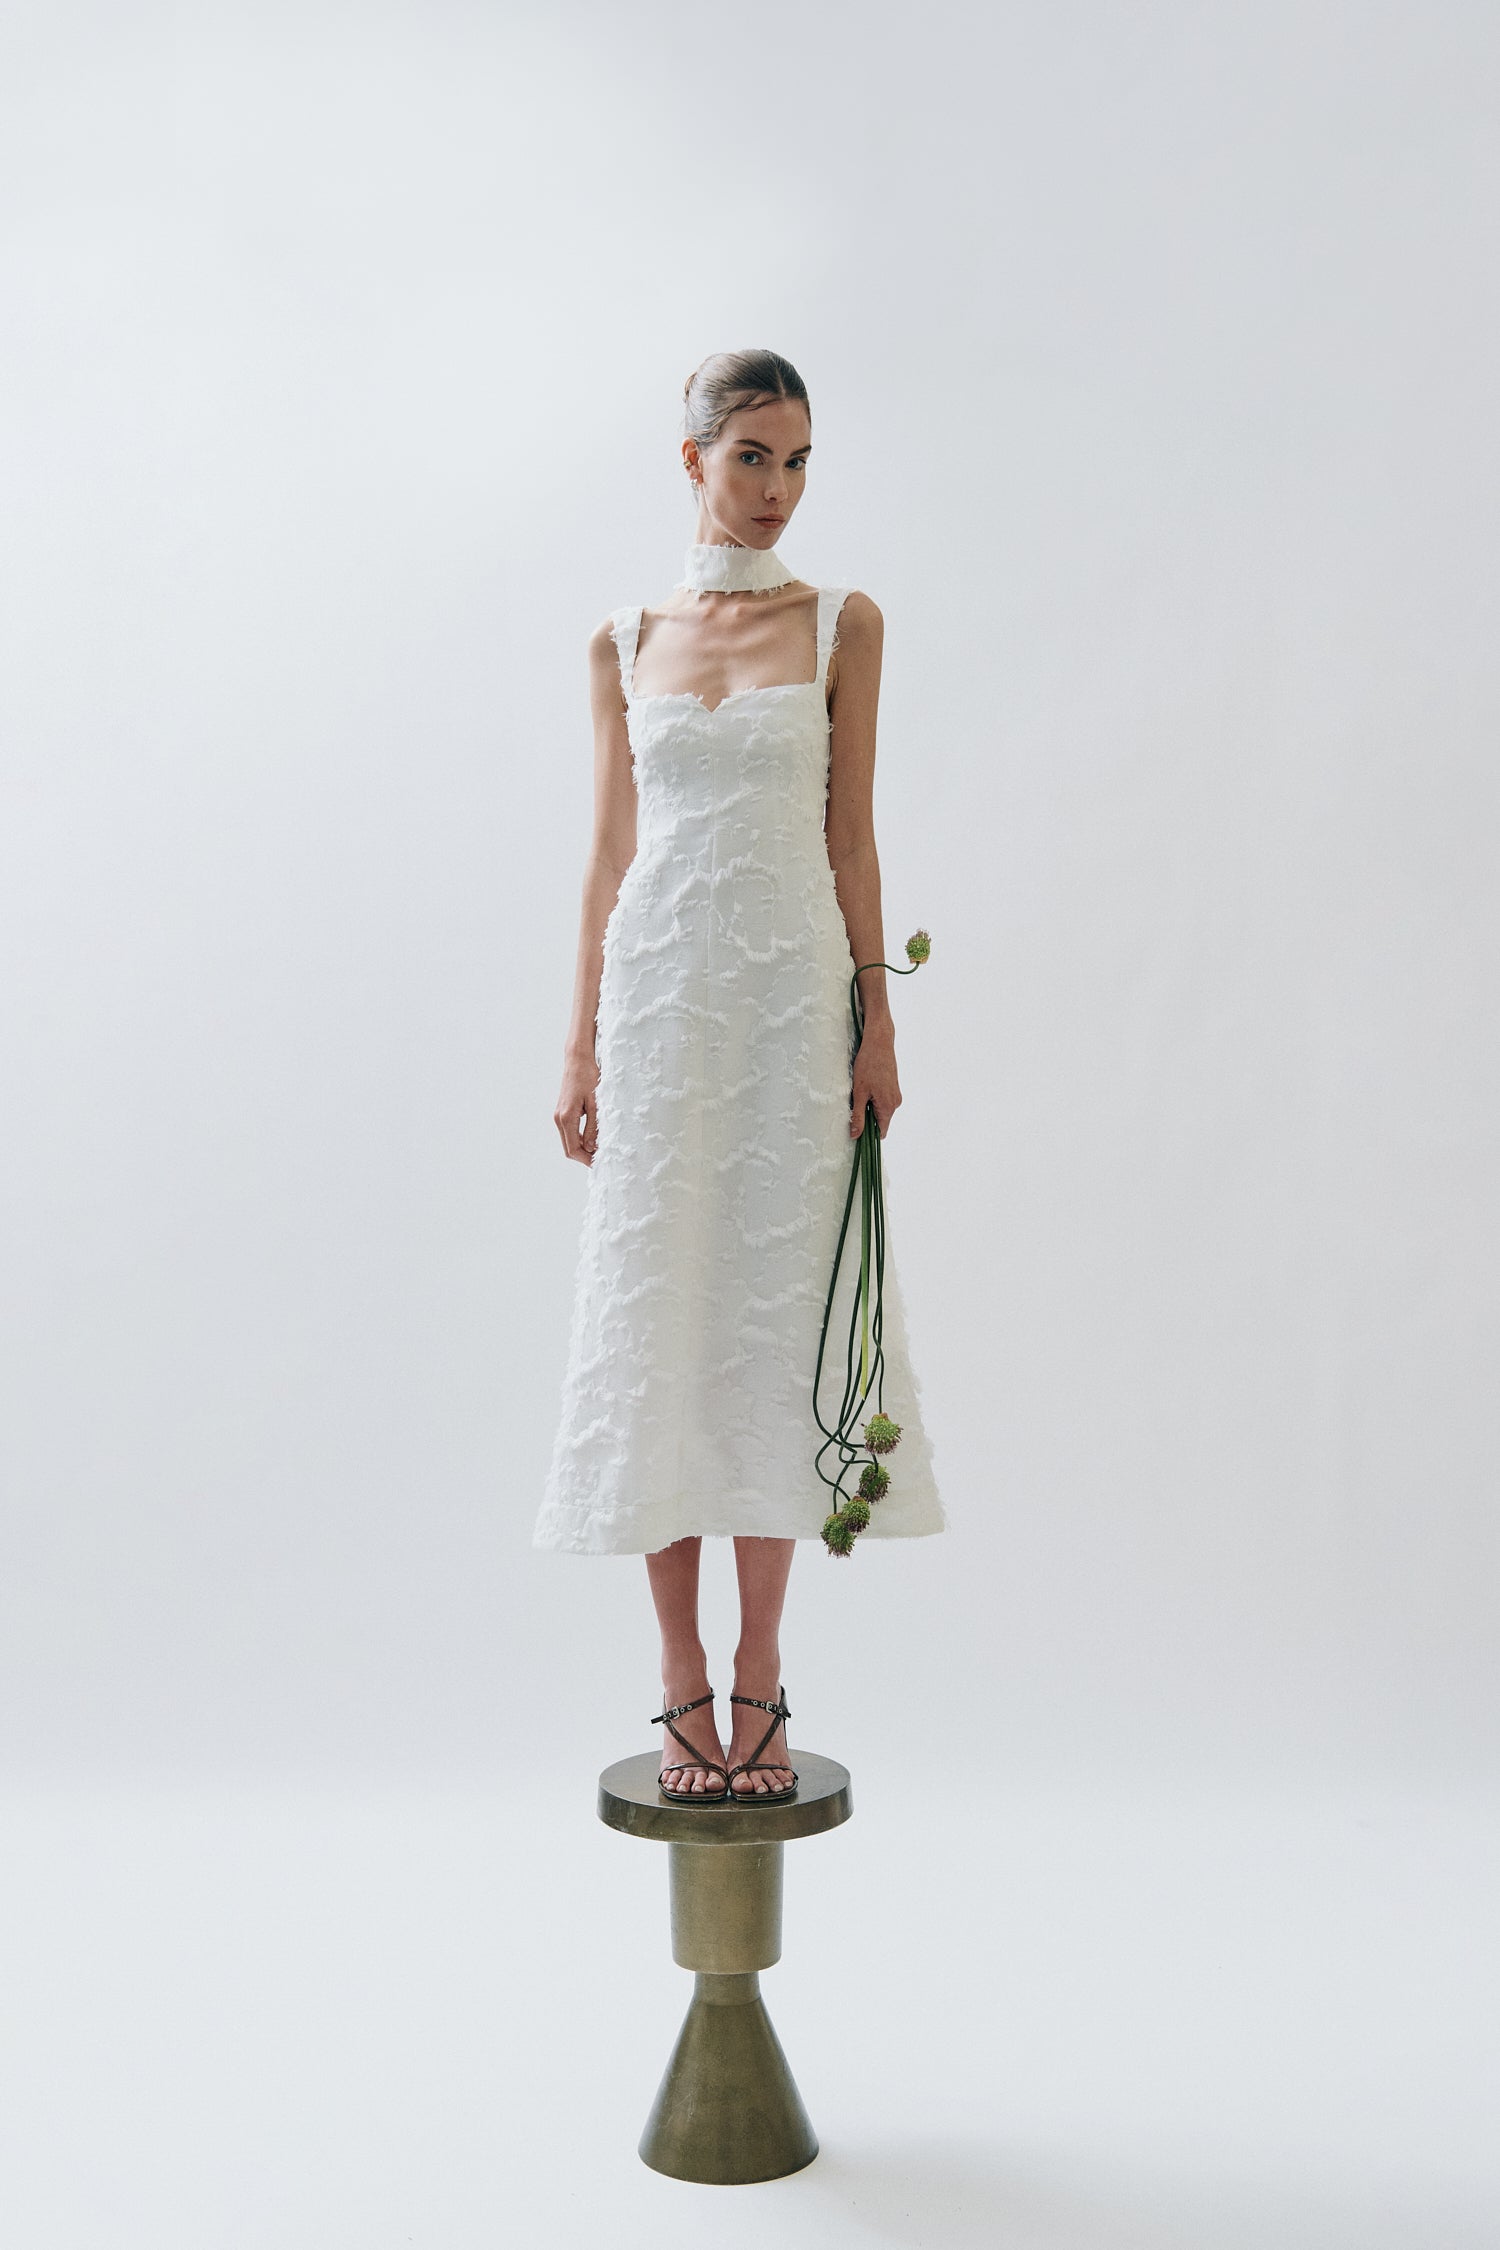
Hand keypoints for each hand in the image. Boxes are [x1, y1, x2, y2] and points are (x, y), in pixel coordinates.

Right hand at [555, 1051, 600, 1164]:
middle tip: (601, 1160)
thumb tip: (591, 1147)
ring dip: (582, 1148)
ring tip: (600, 1149)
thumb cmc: (588, 1077)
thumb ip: (593, 1126)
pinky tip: (593, 1137)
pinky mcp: (562, 1112)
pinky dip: (579, 1139)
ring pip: (568, 1141)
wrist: (578, 1060)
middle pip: (569, 1148)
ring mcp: (558, 1115)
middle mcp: (558, 1118)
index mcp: (566, 1117)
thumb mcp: (596, 1103)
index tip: (600, 1163)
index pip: (573, 1149)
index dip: (586, 1159)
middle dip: (584, 1157)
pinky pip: (569, 1132)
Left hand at [850, 1024, 900, 1138]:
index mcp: (888, 1106)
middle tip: (852, 1108)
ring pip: (880, 1110)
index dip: (868, 1135)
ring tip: (858, 1094)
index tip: (855, 1133)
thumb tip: (855, 1135)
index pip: (880, 1132)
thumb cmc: (868, 1065)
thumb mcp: (859, 1093)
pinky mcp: (893, 1087)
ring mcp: (895, 1094)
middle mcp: (895, 1102)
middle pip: (880, 1121)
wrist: (879, 1042)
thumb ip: (858, 1116)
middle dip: (866, 1119)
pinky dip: (872, 1099)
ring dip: (868, 1107)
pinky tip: (864, 1087)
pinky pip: (882, 1100)